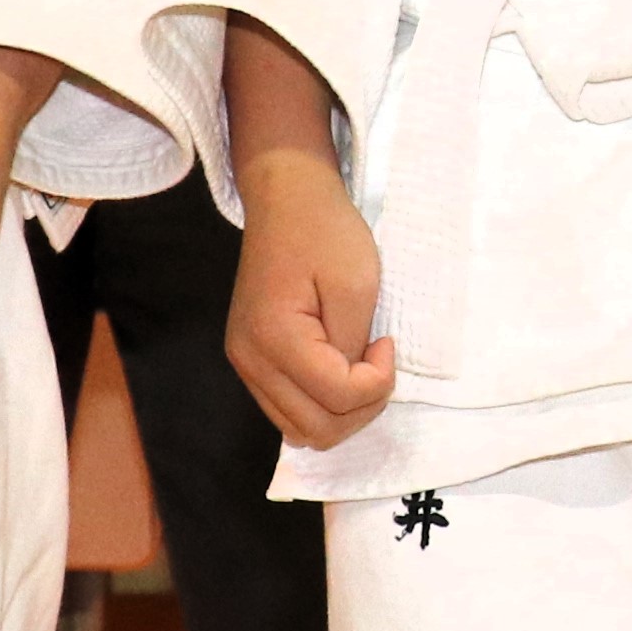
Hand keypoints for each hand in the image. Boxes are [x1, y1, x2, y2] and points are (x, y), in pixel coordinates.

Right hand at [227, 146, 398, 447]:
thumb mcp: (356, 284)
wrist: (287, 200)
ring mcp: (245, 364)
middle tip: (377, 360)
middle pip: (316, 430)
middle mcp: (250, 361)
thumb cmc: (325, 232)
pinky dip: (320, 404)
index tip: (386, 340)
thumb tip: (350, 384)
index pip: (336, 397)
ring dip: (341, 412)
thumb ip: (352, 346)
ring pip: (299, 429)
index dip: (377, 381)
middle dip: (361, 406)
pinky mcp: (250, 361)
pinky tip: (338, 368)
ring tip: (359, 366)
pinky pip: (288, 409)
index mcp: (273, 338)